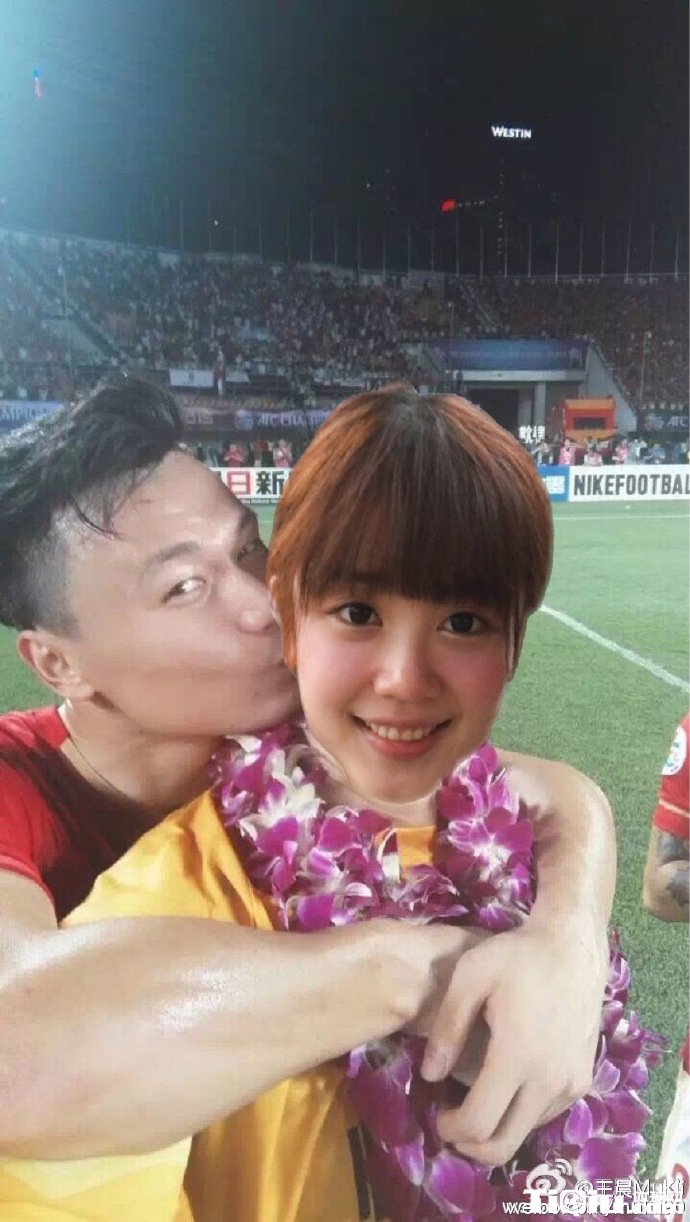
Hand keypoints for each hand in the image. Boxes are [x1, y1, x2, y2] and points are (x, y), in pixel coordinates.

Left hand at [419, 916, 606, 1165]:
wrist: (573, 946)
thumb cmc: (518, 956)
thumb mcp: (470, 976)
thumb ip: (447, 1027)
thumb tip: (429, 1074)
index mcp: (517, 1057)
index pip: (479, 1123)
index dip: (450, 1128)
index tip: (436, 1114)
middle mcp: (549, 1081)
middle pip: (505, 1145)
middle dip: (471, 1145)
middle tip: (451, 1123)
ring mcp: (571, 1083)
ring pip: (526, 1131)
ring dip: (497, 1129)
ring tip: (476, 1099)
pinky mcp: (583, 1079)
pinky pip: (546, 1114)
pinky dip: (521, 1113)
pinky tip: (506, 1086)